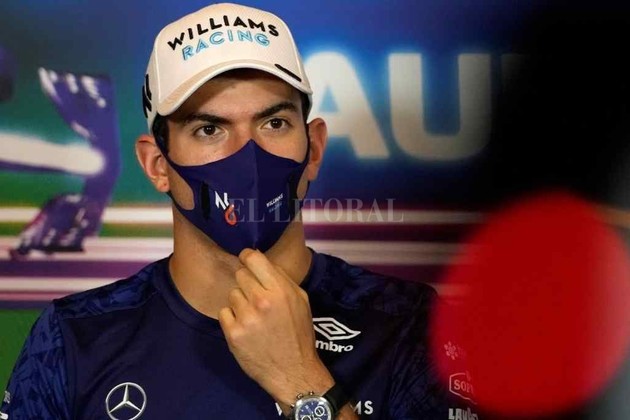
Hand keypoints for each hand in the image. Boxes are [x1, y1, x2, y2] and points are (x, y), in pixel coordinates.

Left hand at [218, 248, 333, 408]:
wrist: (293, 371)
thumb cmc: (298, 334)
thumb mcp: (301, 300)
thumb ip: (282, 279)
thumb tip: (262, 262)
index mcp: (280, 290)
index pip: (253, 258)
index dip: (248, 257)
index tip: (248, 261)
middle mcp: (261, 300)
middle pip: (240, 275)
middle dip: (248, 284)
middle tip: (257, 298)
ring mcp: (245, 317)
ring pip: (232, 294)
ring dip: (240, 303)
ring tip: (254, 317)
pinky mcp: (233, 333)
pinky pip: (224, 312)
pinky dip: (232, 319)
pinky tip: (245, 328)